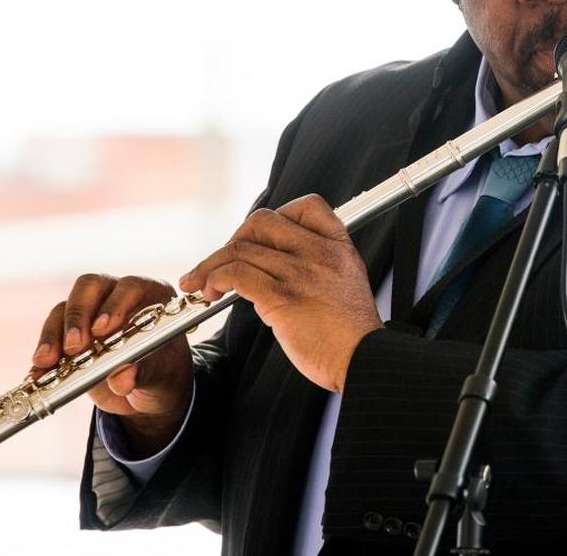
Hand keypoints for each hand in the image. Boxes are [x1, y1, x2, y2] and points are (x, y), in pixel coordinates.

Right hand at [30, 274, 192, 456]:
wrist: (147, 394)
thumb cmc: (163, 373)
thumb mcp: (161, 375)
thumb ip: (144, 373)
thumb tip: (123, 378)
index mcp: (150, 295)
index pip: (130, 287)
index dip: (115, 304)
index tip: (103, 329)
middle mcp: (117, 296)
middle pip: (90, 288)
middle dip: (78, 316)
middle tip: (75, 346)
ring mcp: (90, 312)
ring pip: (64, 309)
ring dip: (52, 336)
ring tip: (47, 362)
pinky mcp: (69, 333)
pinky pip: (50, 337)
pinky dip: (43, 355)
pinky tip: (38, 374)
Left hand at [179, 194, 382, 393]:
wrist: (365, 361)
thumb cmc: (350, 334)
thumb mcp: (345, 283)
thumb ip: (317, 266)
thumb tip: (272, 265)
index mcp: (337, 247)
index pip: (306, 205)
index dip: (276, 217)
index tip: (258, 240)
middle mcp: (319, 253)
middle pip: (262, 222)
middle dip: (233, 239)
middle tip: (221, 262)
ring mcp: (301, 273)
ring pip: (241, 248)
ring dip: (211, 265)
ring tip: (201, 283)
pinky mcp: (282, 297)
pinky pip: (237, 274)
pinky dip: (215, 278)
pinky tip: (212, 292)